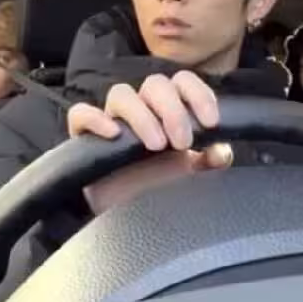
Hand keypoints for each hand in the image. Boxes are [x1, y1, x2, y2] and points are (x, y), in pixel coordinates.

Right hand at [66, 71, 230, 213]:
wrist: (124, 219)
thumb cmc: (156, 189)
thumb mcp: (188, 175)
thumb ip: (208, 161)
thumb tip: (221, 151)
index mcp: (166, 110)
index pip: (182, 82)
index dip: (198, 94)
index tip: (211, 122)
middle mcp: (139, 109)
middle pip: (155, 84)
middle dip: (173, 110)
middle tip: (181, 142)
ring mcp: (110, 121)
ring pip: (120, 94)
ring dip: (142, 116)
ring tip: (156, 145)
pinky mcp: (85, 138)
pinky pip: (80, 115)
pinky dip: (95, 119)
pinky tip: (113, 134)